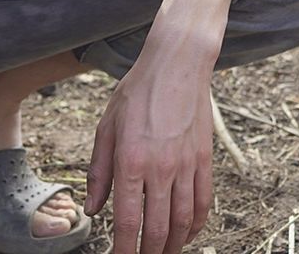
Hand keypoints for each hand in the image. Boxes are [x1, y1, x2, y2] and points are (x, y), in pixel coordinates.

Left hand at [85, 44, 213, 253]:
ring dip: (173, 245)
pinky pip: (204, 201)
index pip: (127, 222)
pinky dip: (196, 224)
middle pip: (158, 229)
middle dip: (149, 253)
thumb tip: (94, 210)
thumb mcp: (106, 127)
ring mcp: (187, 165)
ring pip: (183, 221)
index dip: (123, 250)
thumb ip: (99, 172)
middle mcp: (161, 168)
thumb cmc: (137, 91)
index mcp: (131, 161)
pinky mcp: (204, 158)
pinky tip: (186, 233)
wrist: (178, 63)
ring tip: (163, 253)